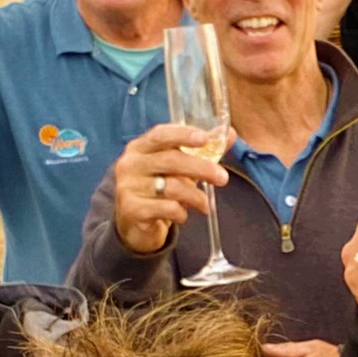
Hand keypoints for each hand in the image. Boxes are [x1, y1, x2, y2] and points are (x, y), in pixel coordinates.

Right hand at [110, 124, 231, 255]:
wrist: (133, 223)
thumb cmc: (158, 188)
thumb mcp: (178, 167)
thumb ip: (201, 150)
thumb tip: (229, 134)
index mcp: (140, 147)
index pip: (161, 134)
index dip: (183, 134)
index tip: (206, 138)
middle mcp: (130, 164)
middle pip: (171, 160)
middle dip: (202, 168)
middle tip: (223, 178)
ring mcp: (128, 187)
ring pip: (172, 187)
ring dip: (196, 197)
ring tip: (204, 205)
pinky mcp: (132, 210)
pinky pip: (167, 209)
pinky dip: (181, 213)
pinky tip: (182, 216)